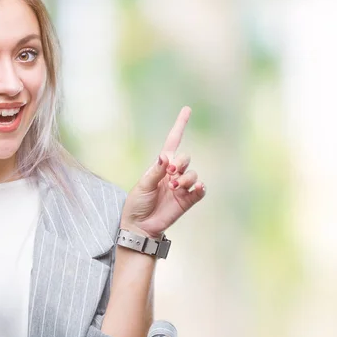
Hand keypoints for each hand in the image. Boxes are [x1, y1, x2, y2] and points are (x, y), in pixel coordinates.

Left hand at [120, 106, 205, 238]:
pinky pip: (199, 190)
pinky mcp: (187, 200)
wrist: (140, 226)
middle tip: (170, 172)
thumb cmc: (137, 204)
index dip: (180, 126)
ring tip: (175, 187)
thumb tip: (166, 156)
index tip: (187, 110)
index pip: (172, 142)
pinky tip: (196, 188)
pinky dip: (200, 187)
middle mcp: (172, 174)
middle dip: (180, 162)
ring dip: (186, 178)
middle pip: (185, 158)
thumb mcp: (143, 185)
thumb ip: (156, 171)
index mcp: (160, 166)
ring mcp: (181, 187)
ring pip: (192, 174)